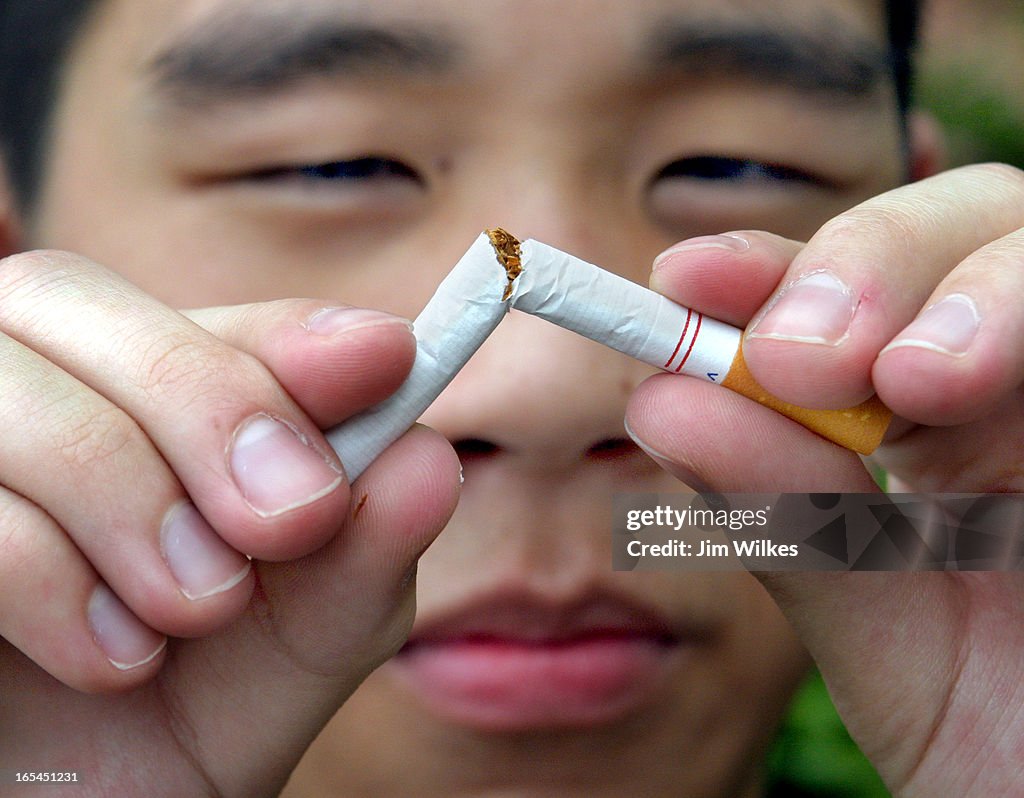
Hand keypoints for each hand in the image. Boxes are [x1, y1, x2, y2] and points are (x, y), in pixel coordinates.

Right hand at [0, 250, 460, 794]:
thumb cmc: (192, 718)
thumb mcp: (302, 640)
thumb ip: (362, 553)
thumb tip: (428, 461)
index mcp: (148, 405)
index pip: (216, 319)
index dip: (294, 334)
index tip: (383, 360)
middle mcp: (42, 395)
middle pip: (80, 298)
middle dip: (208, 404)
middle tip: (290, 520)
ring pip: (13, 383)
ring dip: (128, 498)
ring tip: (195, 611)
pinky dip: (41, 573)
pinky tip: (107, 658)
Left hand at [625, 163, 1023, 795]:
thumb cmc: (1007, 749)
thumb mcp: (882, 642)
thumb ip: (787, 523)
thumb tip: (662, 402)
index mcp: (940, 428)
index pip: (844, 298)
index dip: (768, 271)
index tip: (682, 281)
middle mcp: (1019, 389)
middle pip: (959, 227)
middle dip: (869, 264)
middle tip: (798, 355)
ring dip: (979, 290)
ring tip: (915, 381)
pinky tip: (987, 384)